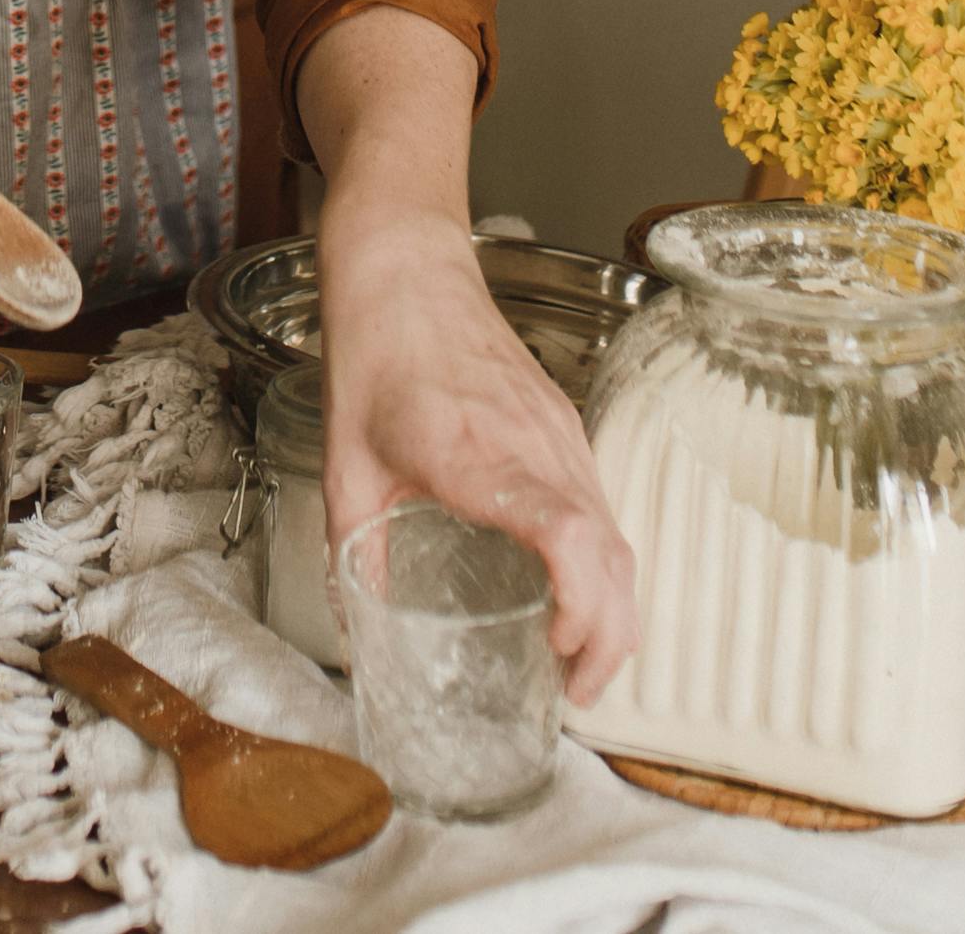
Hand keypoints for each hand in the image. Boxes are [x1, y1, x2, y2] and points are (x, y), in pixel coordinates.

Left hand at [317, 208, 639, 703]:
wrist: (407, 272)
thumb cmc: (374, 359)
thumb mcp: (346, 467)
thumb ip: (356, 554)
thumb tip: (361, 628)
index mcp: (475, 455)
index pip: (566, 533)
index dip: (581, 603)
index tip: (559, 648)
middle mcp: (534, 445)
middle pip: (610, 550)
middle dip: (610, 635)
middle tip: (575, 691)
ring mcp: (559, 433)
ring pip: (617, 531)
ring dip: (615, 605)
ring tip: (581, 661)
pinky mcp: (564, 427)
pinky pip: (604, 505)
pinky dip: (605, 563)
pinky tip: (578, 595)